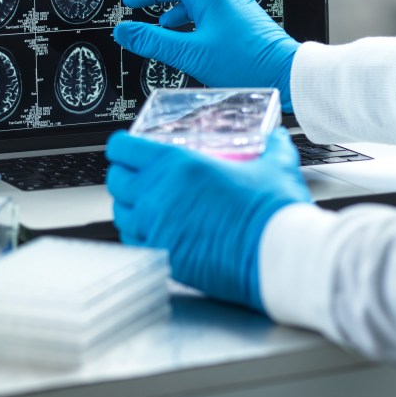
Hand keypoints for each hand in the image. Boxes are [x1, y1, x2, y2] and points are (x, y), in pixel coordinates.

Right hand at [104, 0, 299, 110]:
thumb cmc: (248, 63)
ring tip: (135, 2)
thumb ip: (154, 41)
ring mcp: (228, 5)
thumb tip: (124, 31)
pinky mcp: (234, 18)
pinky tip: (168, 23)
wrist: (287, 74)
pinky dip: (178, 12)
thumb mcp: (192, 54)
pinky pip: (199, 7)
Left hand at [106, 128, 311, 311]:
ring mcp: (157, 229)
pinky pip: (134, 242)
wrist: (279, 257)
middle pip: (116, 180)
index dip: (121, 145)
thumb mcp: (275, 166)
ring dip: (128, 205)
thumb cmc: (274, 213)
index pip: (124, 148)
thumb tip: (276, 138)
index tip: (126, 147)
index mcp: (178, 166)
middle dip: (122, 174)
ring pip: (120, 213)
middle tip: (136, 174)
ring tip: (143, 204)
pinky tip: (153, 232)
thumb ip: (271, 147)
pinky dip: (138, 235)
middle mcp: (158, 196)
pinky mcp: (164, 257)